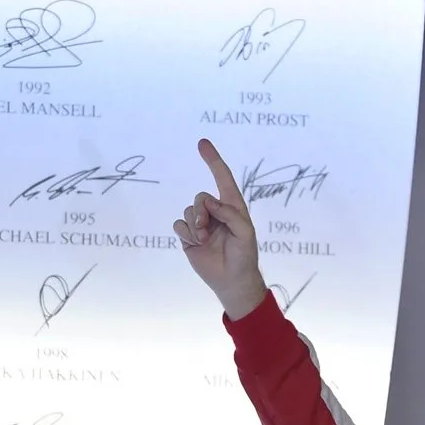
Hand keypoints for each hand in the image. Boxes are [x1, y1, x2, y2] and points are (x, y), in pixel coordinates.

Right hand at [173, 139, 267, 319]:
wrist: (231, 280)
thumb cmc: (244, 256)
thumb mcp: (245, 233)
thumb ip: (230, 213)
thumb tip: (209, 202)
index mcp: (232, 207)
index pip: (223, 178)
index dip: (213, 160)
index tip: (202, 143)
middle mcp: (216, 212)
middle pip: (199, 197)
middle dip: (201, 212)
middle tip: (207, 230)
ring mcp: (201, 224)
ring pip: (188, 211)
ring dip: (196, 227)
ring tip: (206, 241)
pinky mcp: (189, 236)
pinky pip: (179, 224)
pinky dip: (187, 234)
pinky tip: (197, 245)